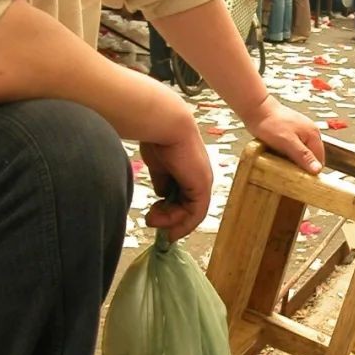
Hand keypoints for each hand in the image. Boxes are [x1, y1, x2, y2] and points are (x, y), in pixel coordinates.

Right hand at [139, 116, 213, 239]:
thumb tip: (162, 195)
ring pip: (192, 213)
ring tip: (153, 220)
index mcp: (190, 170)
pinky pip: (195, 213)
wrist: (166, 126)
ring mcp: (203, 182)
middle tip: (151, 222)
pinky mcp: (202, 187)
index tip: (154, 217)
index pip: (183, 196)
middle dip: (169, 218)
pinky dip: (182, 223)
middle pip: (188, 207)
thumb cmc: (159, 139)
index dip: (170, 210)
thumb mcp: (159, 166)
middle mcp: (200, 177)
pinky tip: (167, 227)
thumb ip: (162, 181)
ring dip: (171, 222)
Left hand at [245, 97, 323, 172]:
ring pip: (302, 153)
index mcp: (313, 134)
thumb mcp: (287, 142)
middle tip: (288, 169)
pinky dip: (288, 153)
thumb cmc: (270, 123)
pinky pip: (295, 147)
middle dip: (302, 165)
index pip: (319, 160)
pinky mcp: (292, 131)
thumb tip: (317, 170)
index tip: (300, 178)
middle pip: (311, 157)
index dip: (310, 171)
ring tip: (282, 160)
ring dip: (294, 159)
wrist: (257, 109)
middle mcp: (310, 132)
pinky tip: (280, 153)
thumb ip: (303, 156)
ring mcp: (302, 131)